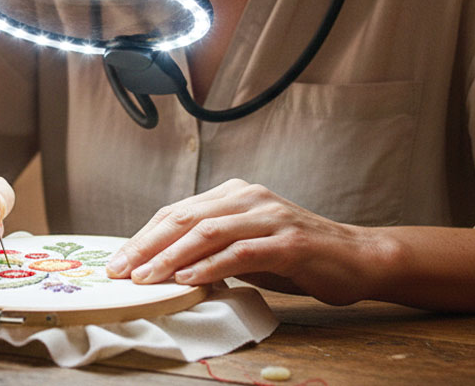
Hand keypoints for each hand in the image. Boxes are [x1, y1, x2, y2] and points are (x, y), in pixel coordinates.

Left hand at [105, 179, 385, 304]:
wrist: (355, 258)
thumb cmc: (296, 256)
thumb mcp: (246, 248)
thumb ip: (211, 249)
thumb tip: (163, 266)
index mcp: (235, 195)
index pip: (178, 212)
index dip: (144, 236)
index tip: (118, 260)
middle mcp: (250, 198)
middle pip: (186, 218)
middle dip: (147, 245)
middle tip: (121, 269)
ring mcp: (270, 217)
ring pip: (208, 232)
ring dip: (171, 257)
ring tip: (146, 278)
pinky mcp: (288, 242)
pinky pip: (241, 252)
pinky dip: (210, 266)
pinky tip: (188, 279)